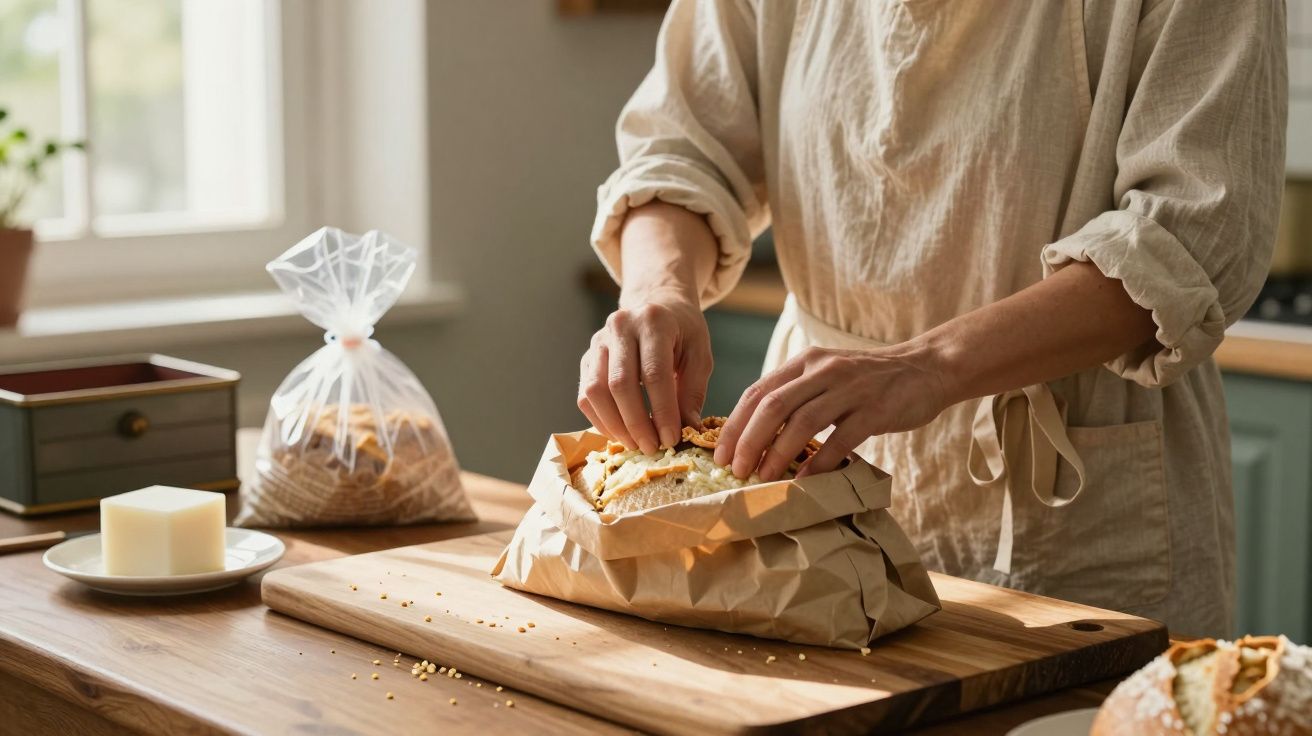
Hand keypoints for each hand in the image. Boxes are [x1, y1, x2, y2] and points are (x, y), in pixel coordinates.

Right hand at [577, 290, 712, 453]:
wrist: (657, 306)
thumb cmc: (682, 333)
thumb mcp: (699, 354)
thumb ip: (693, 390)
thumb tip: (688, 429)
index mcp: (654, 321)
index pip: (654, 373)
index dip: (662, 411)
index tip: (672, 439)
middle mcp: (620, 327)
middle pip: (620, 384)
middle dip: (637, 422)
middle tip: (653, 448)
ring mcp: (599, 341)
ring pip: (596, 391)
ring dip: (615, 425)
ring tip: (636, 444)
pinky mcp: (587, 358)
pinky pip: (585, 395)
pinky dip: (600, 420)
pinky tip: (620, 434)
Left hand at [713, 344, 948, 480]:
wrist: (927, 368)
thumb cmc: (870, 381)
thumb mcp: (827, 375)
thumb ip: (796, 395)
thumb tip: (755, 434)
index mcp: (805, 362)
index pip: (758, 391)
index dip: (734, 424)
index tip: (720, 454)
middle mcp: (824, 370)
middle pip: (772, 406)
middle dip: (748, 441)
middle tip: (736, 470)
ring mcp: (851, 388)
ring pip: (802, 421)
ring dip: (778, 453)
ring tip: (764, 478)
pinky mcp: (876, 409)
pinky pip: (841, 438)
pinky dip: (820, 462)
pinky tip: (807, 480)